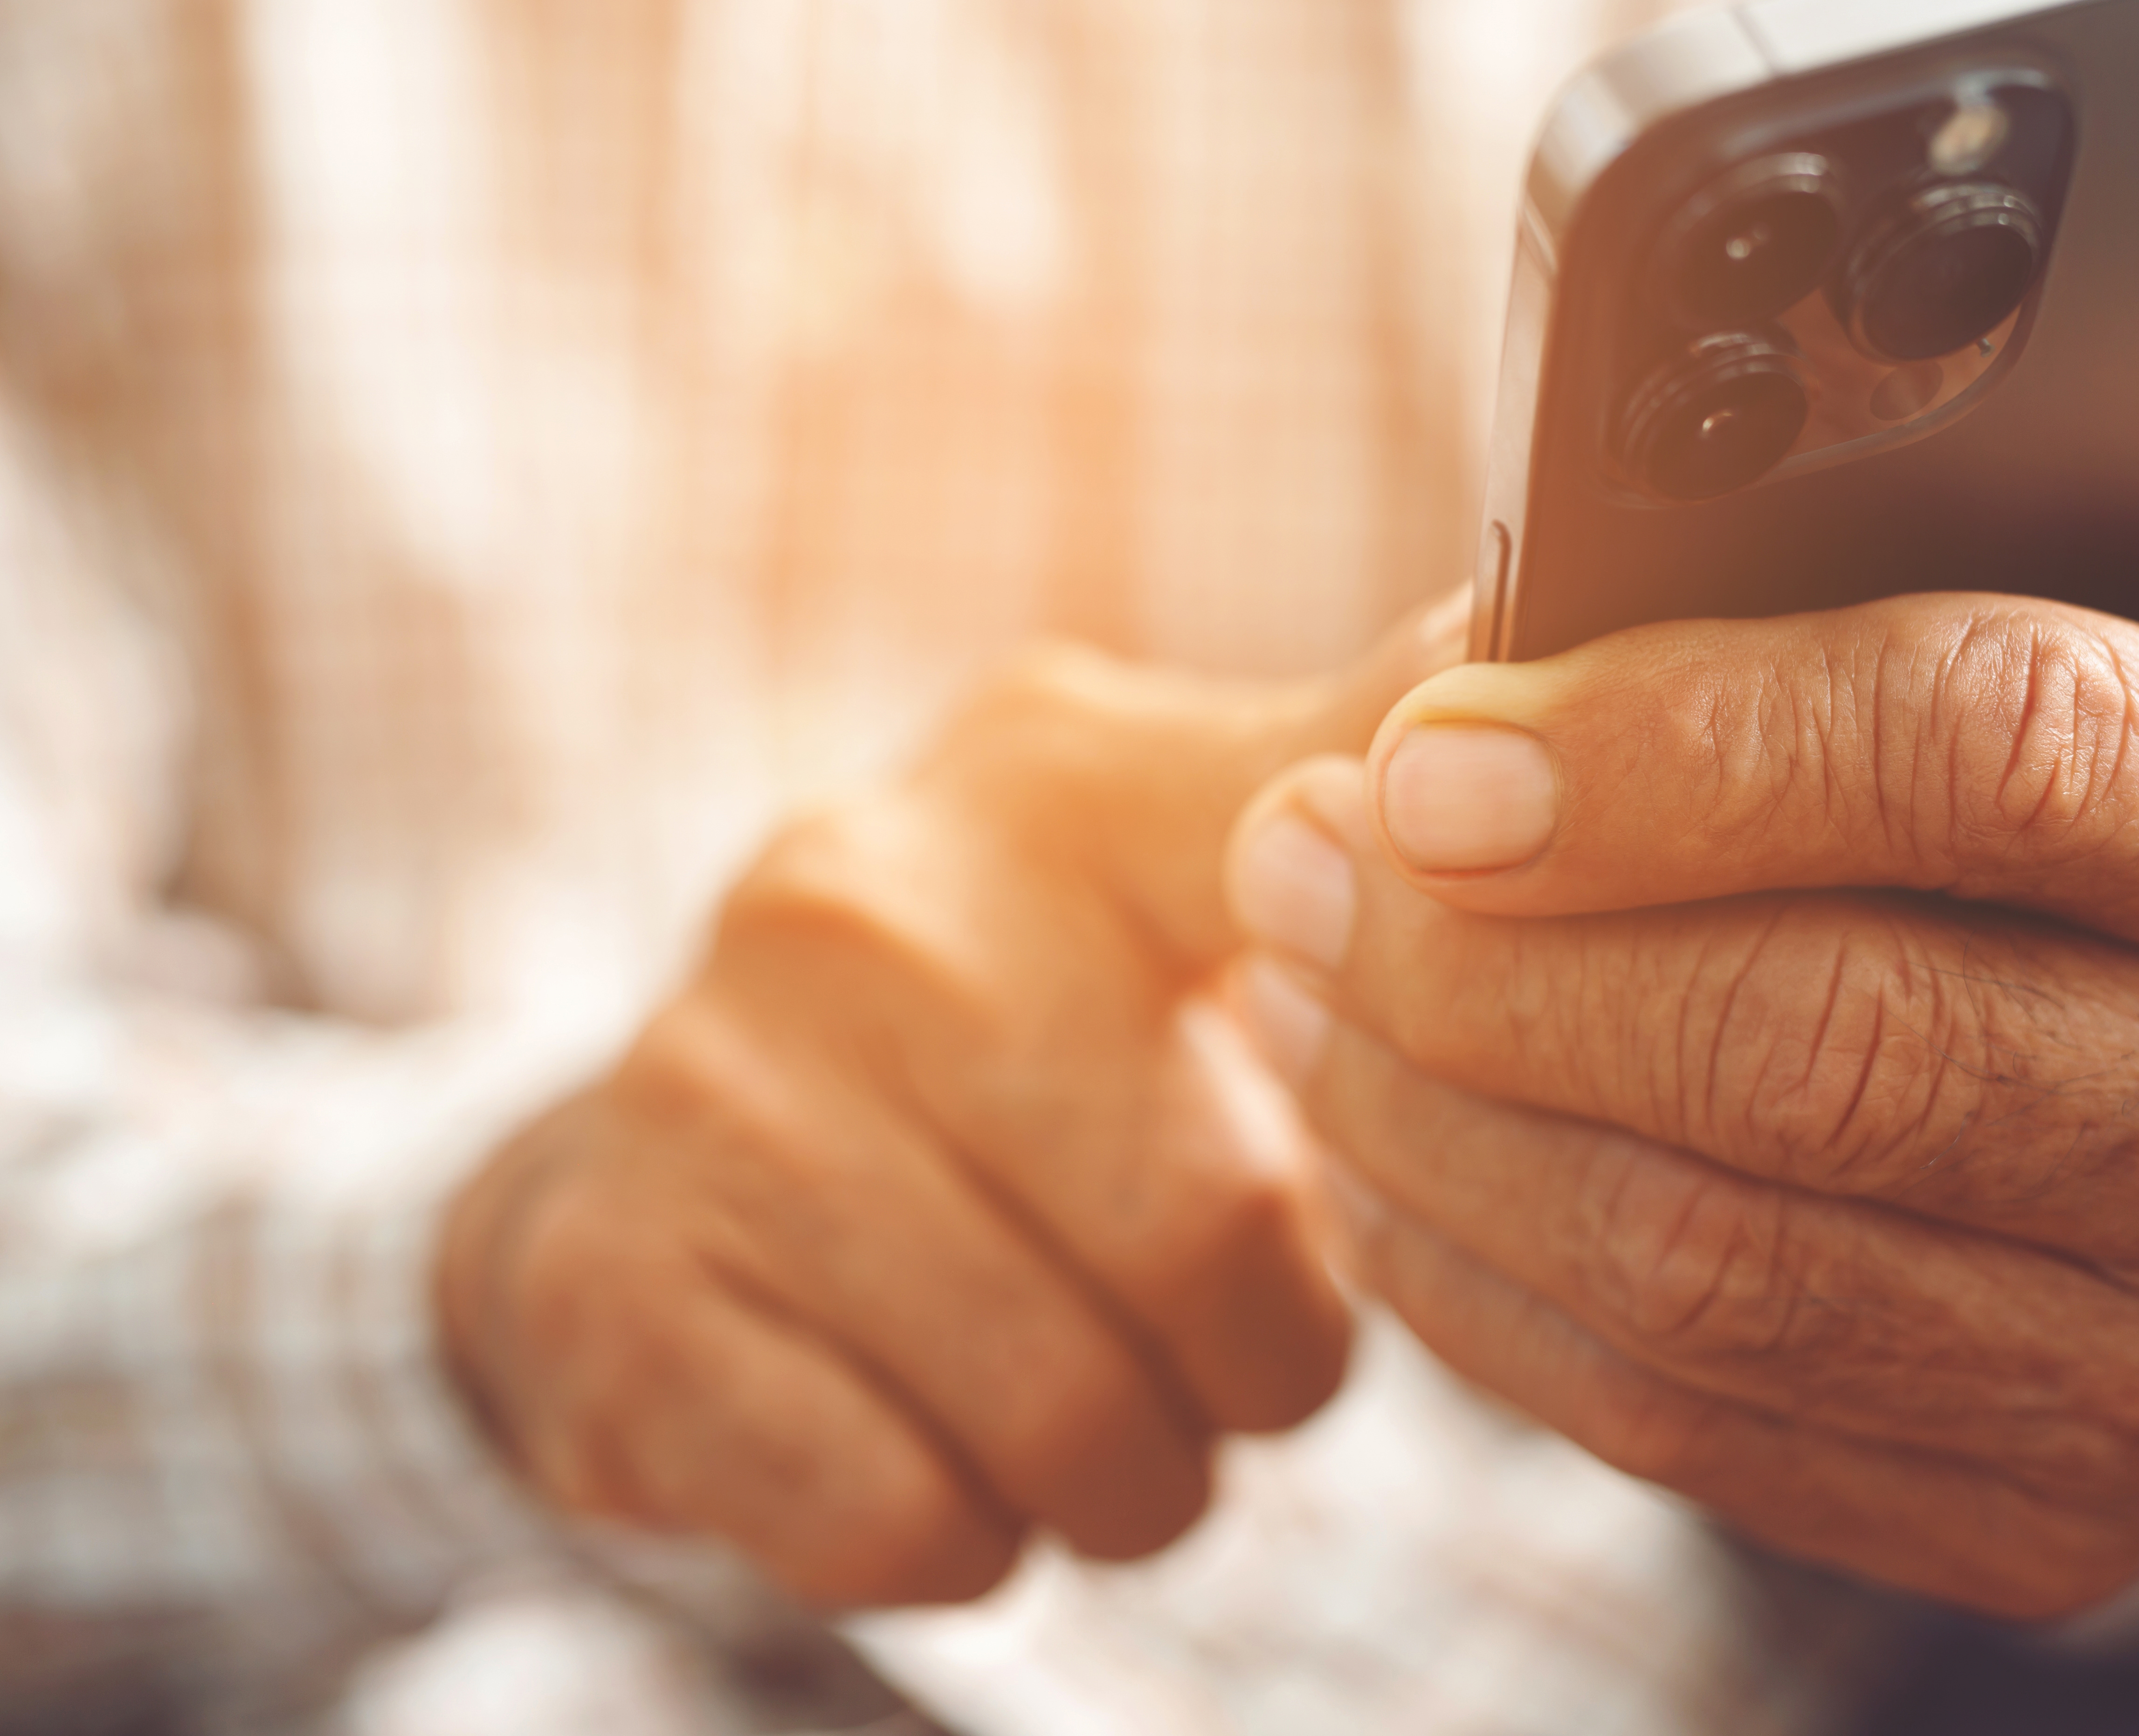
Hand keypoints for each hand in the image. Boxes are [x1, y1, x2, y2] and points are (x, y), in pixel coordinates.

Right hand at [435, 602, 1457, 1607]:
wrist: (645, 1202)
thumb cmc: (980, 1054)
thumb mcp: (1148, 875)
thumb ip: (1334, 770)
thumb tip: (1518, 600)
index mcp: (1047, 780)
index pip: (1319, 858)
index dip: (1419, 1032)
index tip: (1412, 1100)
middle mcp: (866, 902)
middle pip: (1214, 1229)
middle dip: (1265, 1361)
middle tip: (1222, 1359)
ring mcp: (719, 1091)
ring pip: (1070, 1404)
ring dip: (1134, 1471)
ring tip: (1103, 1419)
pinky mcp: (620, 1290)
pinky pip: (907, 1513)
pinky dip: (973, 1538)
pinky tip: (945, 1461)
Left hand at [1223, 128, 2138, 1616]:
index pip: (1994, 752)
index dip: (1675, 746)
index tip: (1428, 743)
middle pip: (1830, 1049)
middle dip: (1493, 955)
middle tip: (1297, 854)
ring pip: (1729, 1263)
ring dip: (1450, 1122)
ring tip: (1301, 984)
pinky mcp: (2074, 1514)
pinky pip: (1710, 1427)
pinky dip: (1497, 1295)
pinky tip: (1392, 1167)